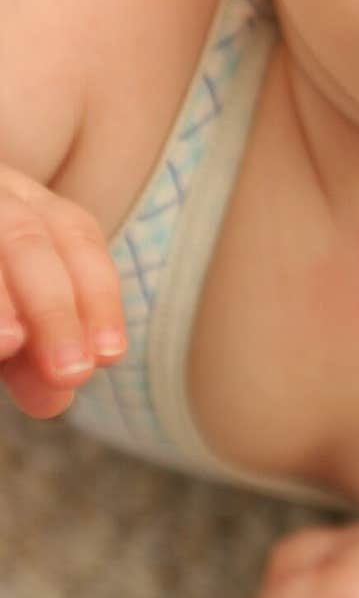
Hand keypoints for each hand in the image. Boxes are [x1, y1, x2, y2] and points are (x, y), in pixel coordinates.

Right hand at [0, 163, 124, 417]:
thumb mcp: (10, 312)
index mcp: (21, 199)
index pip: (74, 234)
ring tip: (8, 343)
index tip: (110, 355)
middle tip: (71, 371)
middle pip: (26, 239)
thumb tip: (57, 397)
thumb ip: (34, 352)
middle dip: (53, 306)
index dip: (97, 293)